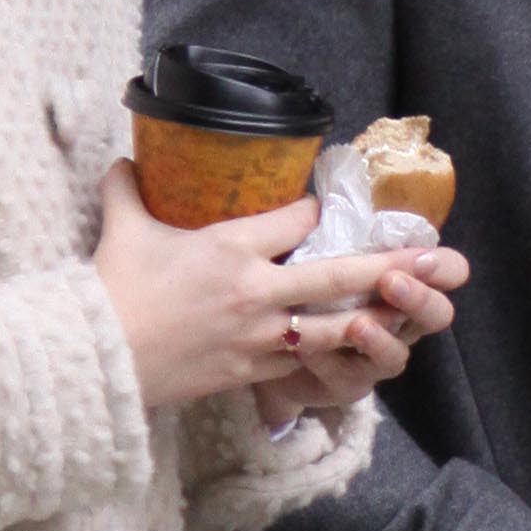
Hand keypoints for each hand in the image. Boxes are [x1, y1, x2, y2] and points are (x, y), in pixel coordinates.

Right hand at [94, 162, 462, 417]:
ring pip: (333, 326)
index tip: (329, 209)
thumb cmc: (111, 291)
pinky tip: (362, 354)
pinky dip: (334, 357)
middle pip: (336, 274)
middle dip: (387, 265)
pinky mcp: (251, 372)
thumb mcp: (122, 229)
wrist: (98, 358)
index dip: (318, 213)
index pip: (296, 221)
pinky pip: (303, 363)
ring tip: (414, 311)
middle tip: (433, 259)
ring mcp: (258, 336)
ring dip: (377, 318)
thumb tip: (123, 159)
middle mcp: (256, 290)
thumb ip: (129, 190)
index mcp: (230, 247)